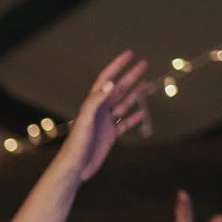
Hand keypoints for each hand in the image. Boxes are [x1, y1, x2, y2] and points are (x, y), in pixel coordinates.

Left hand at [53, 50, 149, 182]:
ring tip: (146, 82)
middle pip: (119, 89)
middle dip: (131, 76)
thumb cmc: (76, 145)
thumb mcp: (85, 121)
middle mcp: (100, 111)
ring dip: (135, 93)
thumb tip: (110, 83)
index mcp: (92, 104)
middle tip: (145, 64)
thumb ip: (96, 102)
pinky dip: (134, 117)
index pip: (106, 79)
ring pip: (124, 104)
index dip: (117, 66)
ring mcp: (106, 123)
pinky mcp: (110, 136)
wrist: (75, 168)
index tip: (129, 54)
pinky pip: (125, 123)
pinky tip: (143, 112)